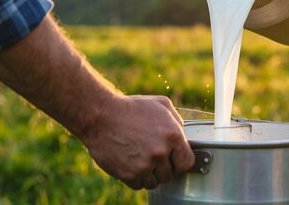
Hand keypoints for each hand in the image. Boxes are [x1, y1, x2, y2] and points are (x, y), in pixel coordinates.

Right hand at [80, 94, 194, 189]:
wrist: (101, 116)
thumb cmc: (131, 108)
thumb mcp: (160, 104)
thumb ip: (176, 120)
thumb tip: (183, 133)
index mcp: (173, 136)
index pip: (187, 163)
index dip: (181, 162)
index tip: (175, 161)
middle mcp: (160, 153)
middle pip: (170, 175)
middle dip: (164, 168)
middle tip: (154, 158)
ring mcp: (144, 166)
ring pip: (155, 182)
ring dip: (150, 174)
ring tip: (142, 160)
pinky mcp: (128, 174)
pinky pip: (139, 185)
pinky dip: (136, 178)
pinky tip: (132, 164)